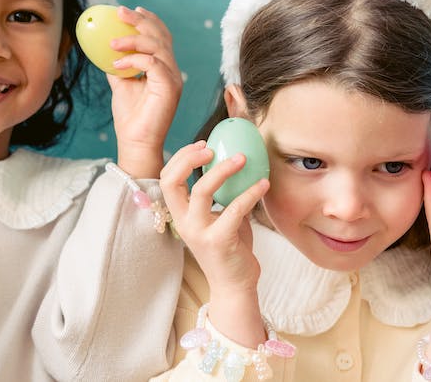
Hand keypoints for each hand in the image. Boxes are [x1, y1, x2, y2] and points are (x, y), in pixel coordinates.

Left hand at [108, 6, 181, 177]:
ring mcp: (173, 78)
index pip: (162, 37)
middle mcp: (172, 71)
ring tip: (112, 44)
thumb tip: (105, 48)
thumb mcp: (121, 84)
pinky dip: (133, 59)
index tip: (132, 10)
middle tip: (120, 12)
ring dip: (133, 40)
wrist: (135, 142)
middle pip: (162, 36)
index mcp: (164, 69)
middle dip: (141, 21)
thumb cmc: (130, 117)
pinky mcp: (170, 87)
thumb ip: (119, 66)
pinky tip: (117, 63)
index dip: (150, 20)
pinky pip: (152, 64)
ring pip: (158, 46)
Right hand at [160, 142, 269, 346]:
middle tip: (212, 148)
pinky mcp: (219, 241)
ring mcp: (199, 233)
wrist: (234, 286)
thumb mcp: (220, 217)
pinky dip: (250, 193)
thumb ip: (222, 195)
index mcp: (180, 215)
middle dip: (188, 159)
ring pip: (201, 191)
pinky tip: (263, 184)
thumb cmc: (230, 248)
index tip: (203, 145)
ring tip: (242, 158)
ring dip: (222, 170)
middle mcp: (184, 223)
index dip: (181, 158)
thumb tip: (236, 162)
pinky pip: (234, 209)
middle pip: (171, 182)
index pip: (166, 179)